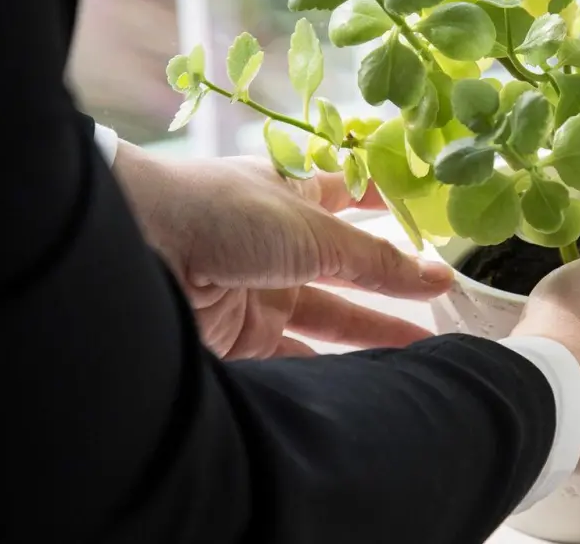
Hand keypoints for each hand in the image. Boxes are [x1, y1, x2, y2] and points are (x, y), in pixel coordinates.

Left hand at [112, 146, 452, 358]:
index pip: (348, 197)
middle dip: (393, 290)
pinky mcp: (237, 341)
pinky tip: (368, 384)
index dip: (386, 206)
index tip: (429, 218)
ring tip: (426, 357)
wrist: (130, 248)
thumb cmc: (218, 212)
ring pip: (326, 319)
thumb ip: (373, 259)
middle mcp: (275, 244)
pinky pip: (295, 359)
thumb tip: (437, 275)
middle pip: (345, 270)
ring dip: (372, 337)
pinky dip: (328, 372)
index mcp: (290, 196)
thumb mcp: (310, 228)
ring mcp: (256, 292)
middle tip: (450, 311)